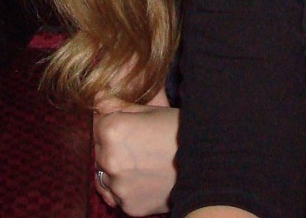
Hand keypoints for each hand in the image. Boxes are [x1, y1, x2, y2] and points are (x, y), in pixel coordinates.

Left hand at [93, 90, 177, 215]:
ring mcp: (118, 186)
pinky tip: (145, 180)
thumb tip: (97, 99)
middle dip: (113, 148)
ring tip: (143, 164)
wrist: (207, 165)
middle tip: (139, 146)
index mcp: (112, 130)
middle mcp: (109, 160)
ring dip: (117, 170)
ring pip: (105, 176)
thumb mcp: (151, 111)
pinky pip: (118, 196)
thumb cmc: (181, 132)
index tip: (129, 127)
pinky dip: (127, 189)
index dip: (112, 124)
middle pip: (99, 152)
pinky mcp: (129, 206)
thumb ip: (118, 105)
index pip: (97, 125)